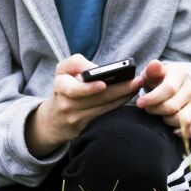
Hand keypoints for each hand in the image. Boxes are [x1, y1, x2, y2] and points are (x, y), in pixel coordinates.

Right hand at [26, 54, 143, 157]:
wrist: (53, 120)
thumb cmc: (63, 87)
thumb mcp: (62, 70)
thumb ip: (76, 63)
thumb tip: (95, 69)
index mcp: (61, 87)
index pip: (73, 89)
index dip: (88, 88)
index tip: (103, 84)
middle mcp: (67, 105)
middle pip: (97, 99)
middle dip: (120, 89)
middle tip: (137, 81)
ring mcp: (77, 119)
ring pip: (105, 108)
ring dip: (124, 96)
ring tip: (137, 86)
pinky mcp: (86, 128)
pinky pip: (105, 116)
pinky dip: (118, 105)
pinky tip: (129, 97)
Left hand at [136, 60, 190, 138]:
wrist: (179, 87)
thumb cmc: (161, 81)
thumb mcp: (154, 73)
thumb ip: (152, 70)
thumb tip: (154, 65)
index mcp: (181, 74)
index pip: (168, 89)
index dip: (152, 98)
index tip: (140, 103)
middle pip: (172, 106)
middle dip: (155, 110)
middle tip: (148, 109)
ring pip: (182, 120)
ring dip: (167, 121)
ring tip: (161, 115)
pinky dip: (180, 132)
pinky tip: (171, 127)